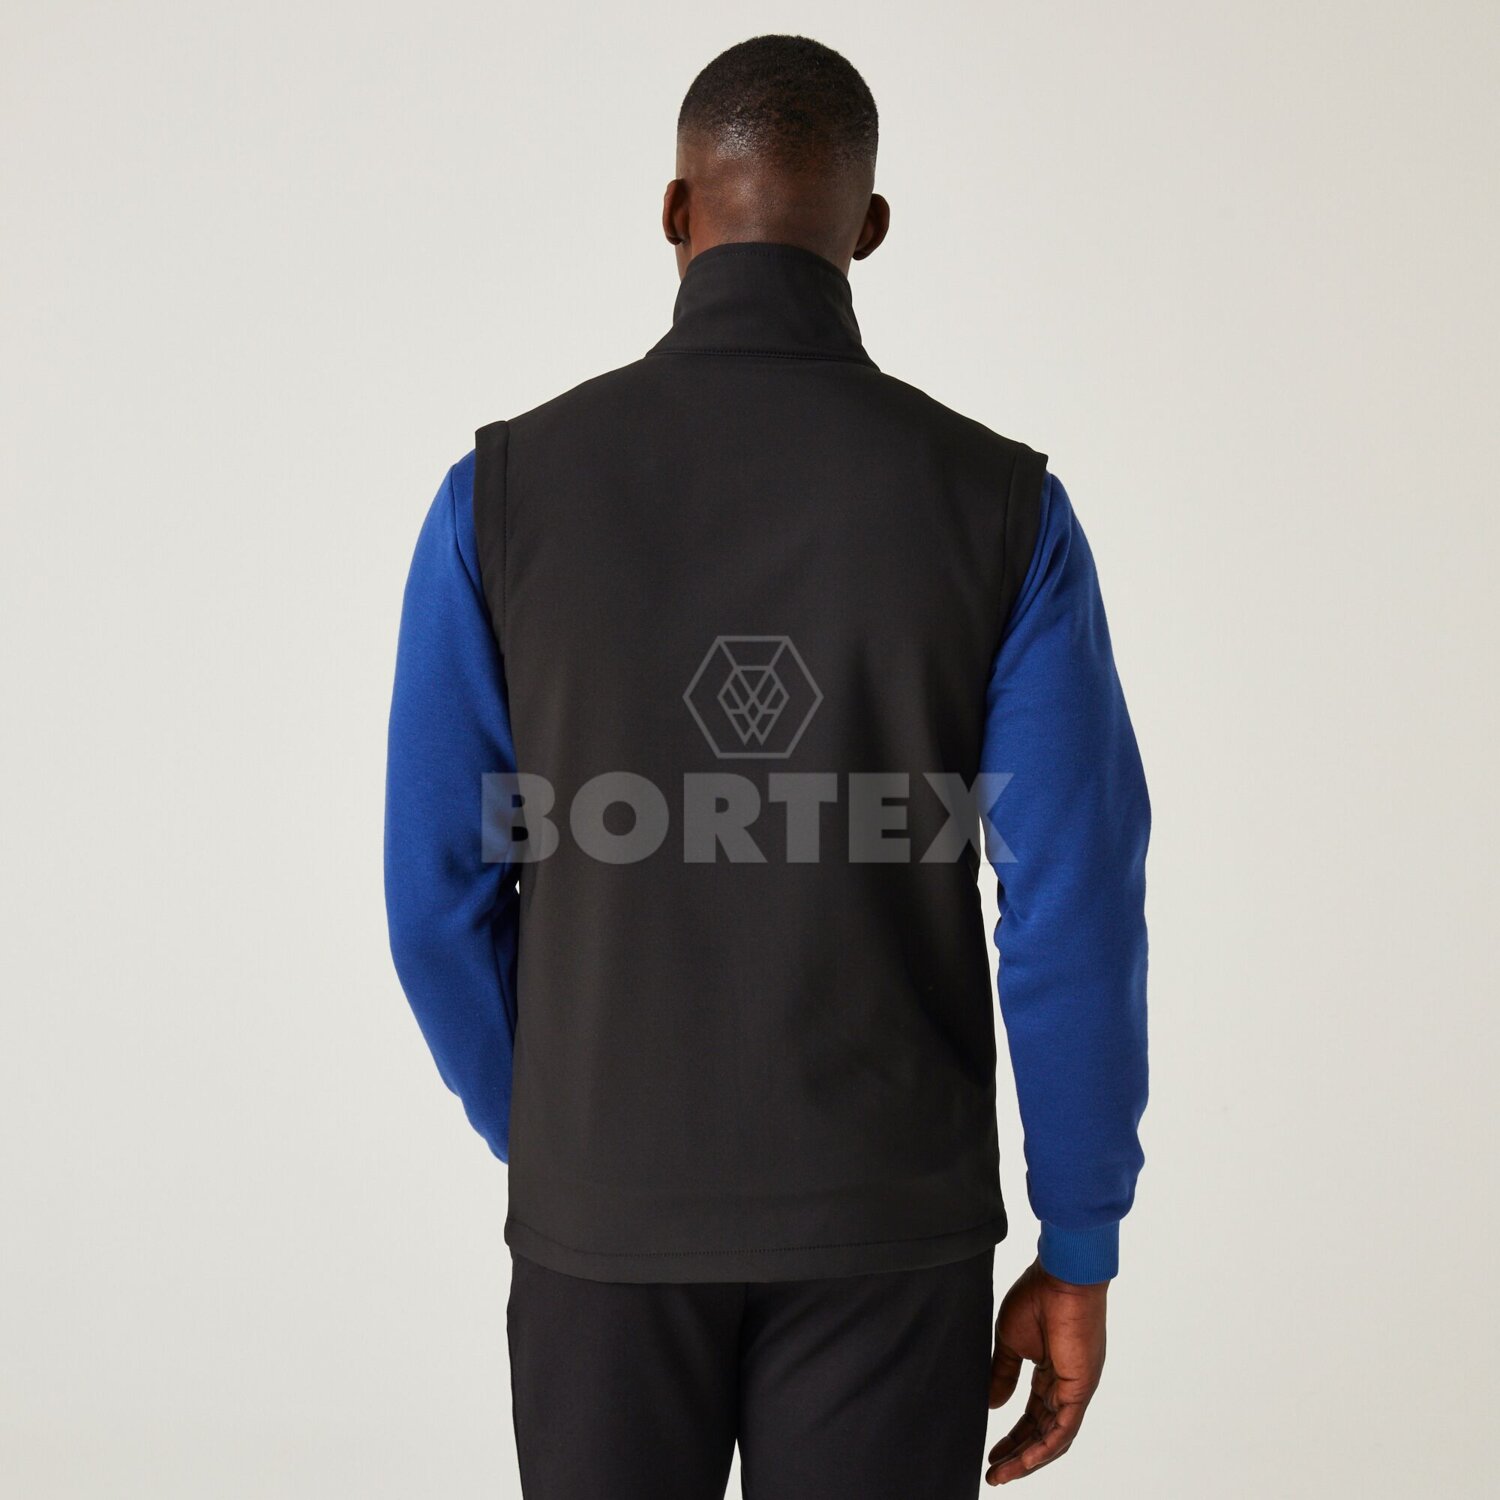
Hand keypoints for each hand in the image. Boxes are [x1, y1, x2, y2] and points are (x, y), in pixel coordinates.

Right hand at [985, 1257, 1107, 1484]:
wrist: (1060, 1276)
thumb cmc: (1036, 1297)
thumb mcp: (1010, 1341)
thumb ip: (1003, 1373)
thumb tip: (992, 1405)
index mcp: (1051, 1371)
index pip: (1033, 1415)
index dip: (1013, 1436)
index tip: (991, 1454)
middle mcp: (1067, 1385)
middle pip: (1042, 1432)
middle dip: (1017, 1455)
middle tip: (994, 1473)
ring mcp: (1076, 1389)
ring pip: (1054, 1438)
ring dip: (1028, 1459)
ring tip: (1002, 1474)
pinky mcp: (1081, 1388)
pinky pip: (1064, 1429)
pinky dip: (1044, 1448)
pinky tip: (1023, 1462)